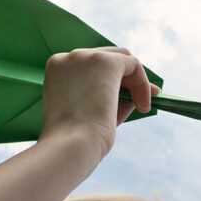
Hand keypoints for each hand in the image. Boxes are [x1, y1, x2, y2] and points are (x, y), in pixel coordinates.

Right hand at [38, 47, 160, 157]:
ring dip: (135, 81)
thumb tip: (140, 92)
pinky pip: (134, 65)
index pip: (89, 65)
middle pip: (106, 56)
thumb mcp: (91, 112)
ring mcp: (86, 57)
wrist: (70, 144)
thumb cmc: (77, 137)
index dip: (109, 79)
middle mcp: (69, 57)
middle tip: (139, 99)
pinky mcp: (106, 62)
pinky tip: (143, 106)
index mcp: (57, 68)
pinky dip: (143, 84)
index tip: (123, 97)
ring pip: (122, 58)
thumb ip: (111, 96)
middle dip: (125, 76)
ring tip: (141, 106)